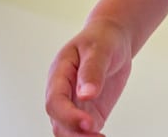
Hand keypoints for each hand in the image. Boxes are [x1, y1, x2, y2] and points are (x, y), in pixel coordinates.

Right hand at [45, 19, 132, 135]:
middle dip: (74, 133)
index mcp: (59, 74)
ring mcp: (74, 105)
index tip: (89, 122)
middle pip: (58, 122)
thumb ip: (92, 70)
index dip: (68, 115)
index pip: (55, 101)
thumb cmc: (102, 40)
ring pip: (68, 131)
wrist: (112, 40)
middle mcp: (63, 93)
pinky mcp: (89, 114)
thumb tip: (87, 93)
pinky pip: (84, 133)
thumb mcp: (99, 48)